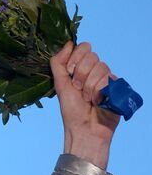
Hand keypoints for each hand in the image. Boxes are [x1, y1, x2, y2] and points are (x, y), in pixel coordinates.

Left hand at [50, 41, 119, 168]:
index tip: (71, 74)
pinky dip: (100, 91)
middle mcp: (93, 72)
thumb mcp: (60, 86)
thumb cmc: (72, 113)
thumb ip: (58, 64)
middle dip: (81, 75)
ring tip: (89, 100)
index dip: (76, 58)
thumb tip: (68, 43)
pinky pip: (109, 77)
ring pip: (100, 67)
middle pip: (91, 56)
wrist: (85, 131)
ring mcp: (105, 78)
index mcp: (79, 70)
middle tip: (79, 91)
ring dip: (90, 86)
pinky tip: (99, 102)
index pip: (83, 48)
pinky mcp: (116, 86)